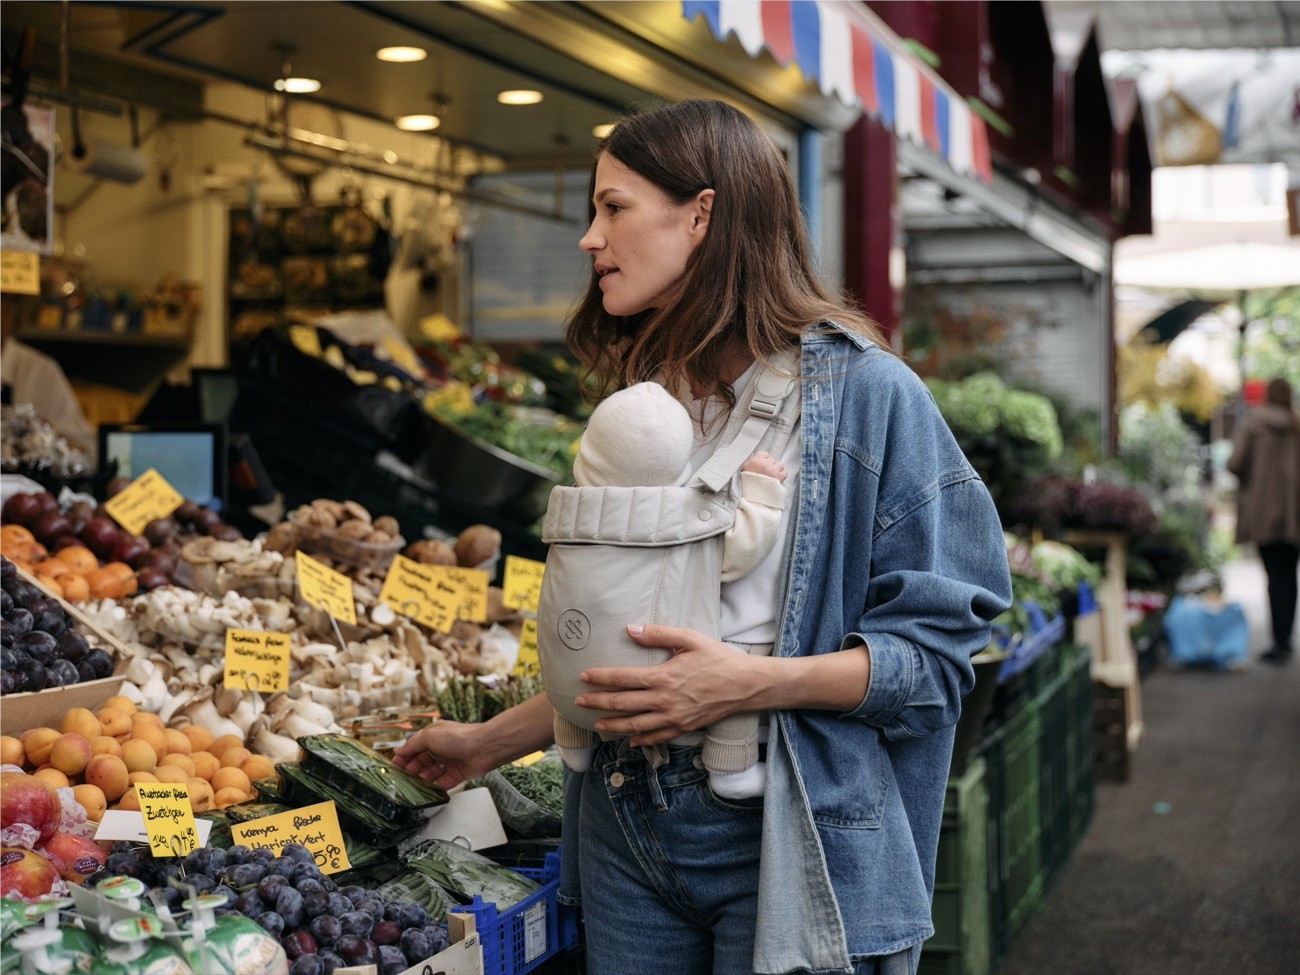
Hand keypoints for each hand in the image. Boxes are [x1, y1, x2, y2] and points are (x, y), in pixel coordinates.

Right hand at [392, 719, 495, 788]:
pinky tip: (427, 793)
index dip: (404, 756)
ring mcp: (450, 761)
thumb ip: (412, 745)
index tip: (395, 767)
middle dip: (412, 769)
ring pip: (431, 773)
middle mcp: (441, 747)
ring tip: (413, 786)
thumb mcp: (429, 736)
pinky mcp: (458, 774)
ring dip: (422, 779)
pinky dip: (436, 788)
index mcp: (434, 735)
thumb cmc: (457, 737)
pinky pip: (444, 783)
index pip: (414, 746)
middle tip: (403, 778)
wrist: (484, 747)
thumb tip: (397, 750)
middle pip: (422, 761)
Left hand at [575, 623, 763, 745]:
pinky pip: (657, 737)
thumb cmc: (718, 658)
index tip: (583, 676)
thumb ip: (658, 634)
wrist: (746, 685)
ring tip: (597, 725)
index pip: (623, 678)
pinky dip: (640, 739)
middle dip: (598, 703)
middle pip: (623, 704)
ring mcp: (674, 717)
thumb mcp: (689, 639)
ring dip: (613, 726)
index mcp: (663, 676)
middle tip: (579, 702)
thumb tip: (630, 629)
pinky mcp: (683, 727)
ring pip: (635, 725)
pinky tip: (630, 740)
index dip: (600, 678)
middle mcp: (665, 700)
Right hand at [741, 450, 785, 482]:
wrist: (754, 496)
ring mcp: (773, 470)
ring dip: (777, 470)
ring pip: (779, 465)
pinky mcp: (779, 477)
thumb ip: (750, 462)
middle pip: (772, 459)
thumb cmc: (748, 484)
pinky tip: (776, 479)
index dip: (764, 460)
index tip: (762, 464)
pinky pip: (784, 472)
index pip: (764, 454)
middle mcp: (765, 464)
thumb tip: (755, 458)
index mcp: (755, 461)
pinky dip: (782, 475)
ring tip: (771, 476)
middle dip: (770, 465)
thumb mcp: (744, 470)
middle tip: (766, 472)